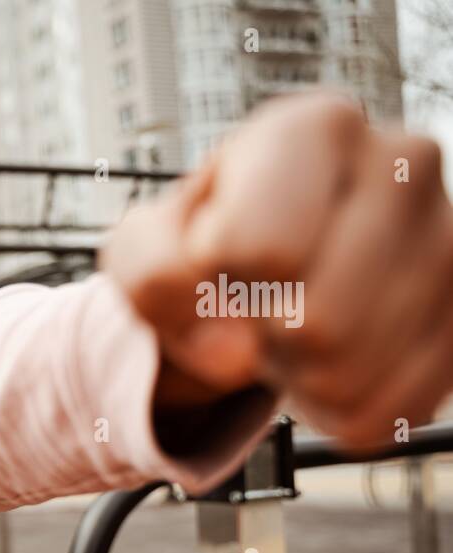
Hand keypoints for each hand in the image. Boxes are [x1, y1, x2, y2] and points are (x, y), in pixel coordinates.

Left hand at [102, 90, 452, 450]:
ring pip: (354, 371)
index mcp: (315, 129)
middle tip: (253, 309)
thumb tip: (234, 352)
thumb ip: (156, 283)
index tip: (216, 262)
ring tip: (285, 333)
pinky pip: (387, 409)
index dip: (219, 282)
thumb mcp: (143, 251)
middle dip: (262, 338)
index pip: (262, 249)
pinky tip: (323, 365)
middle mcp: (403, 166)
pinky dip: (333, 409)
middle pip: (318, 322)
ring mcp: (449, 240)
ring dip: (295, 376)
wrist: (256, 274)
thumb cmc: (198, 247)